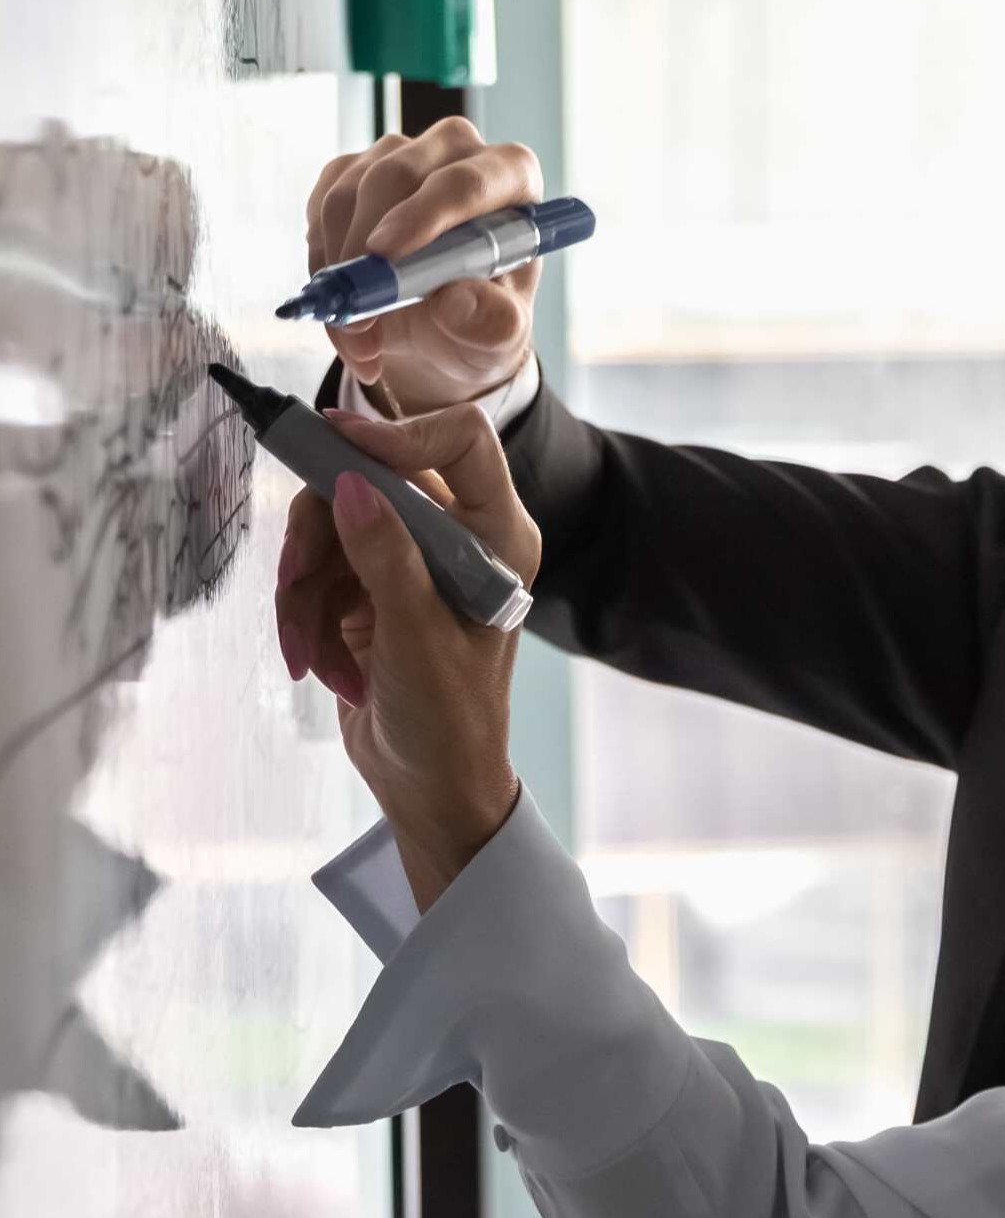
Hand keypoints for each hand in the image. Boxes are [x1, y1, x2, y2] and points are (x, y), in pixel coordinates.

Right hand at [274, 406, 542, 906]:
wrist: (428, 784)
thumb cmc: (448, 720)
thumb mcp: (416, 637)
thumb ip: (387, 557)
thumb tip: (351, 484)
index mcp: (497, 536)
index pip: (460, 441)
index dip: (397, 433)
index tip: (333, 445)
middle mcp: (458, 537)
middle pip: (367, 481)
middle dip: (319, 538)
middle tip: (295, 579)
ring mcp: (409, 560)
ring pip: (327, 530)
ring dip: (302, 595)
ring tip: (309, 653)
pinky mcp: (367, 588)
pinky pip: (313, 574)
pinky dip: (302, 618)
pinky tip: (315, 665)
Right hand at [303, 117, 545, 414]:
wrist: (440, 325)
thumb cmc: (482, 318)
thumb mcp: (499, 334)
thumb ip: (490, 322)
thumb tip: (456, 302)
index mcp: (514, 176)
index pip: (468, 182)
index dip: (423, 214)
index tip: (385, 255)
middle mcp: (457, 150)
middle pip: (395, 175)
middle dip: (365, 250)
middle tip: (359, 319)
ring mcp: (400, 153)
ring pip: (347, 194)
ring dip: (340, 271)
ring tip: (360, 335)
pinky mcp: (353, 169)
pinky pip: (321, 206)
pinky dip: (322, 263)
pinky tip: (345, 302)